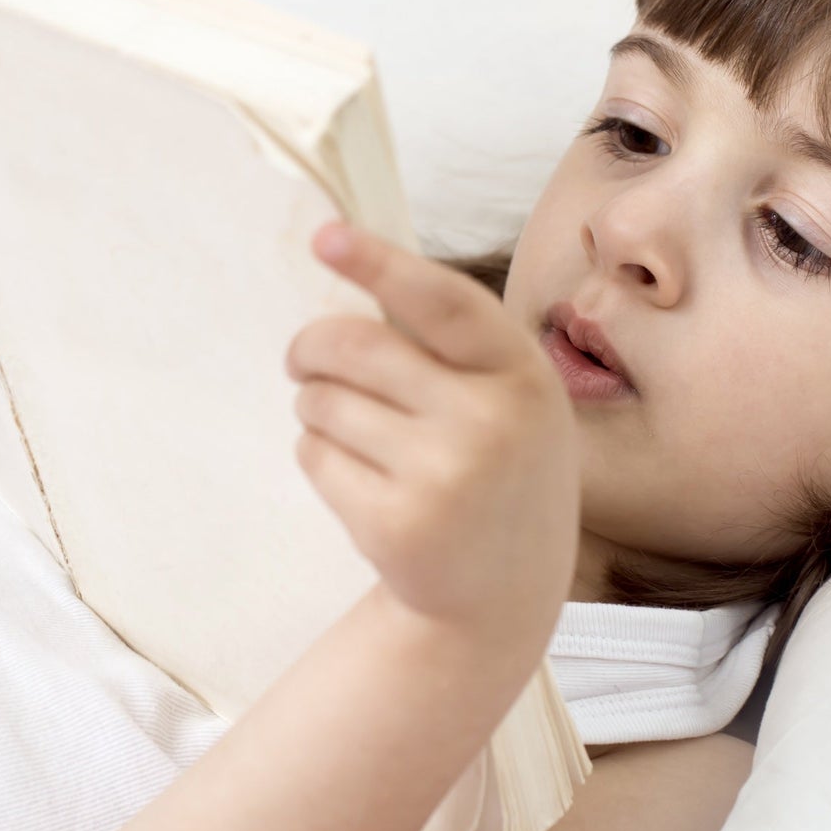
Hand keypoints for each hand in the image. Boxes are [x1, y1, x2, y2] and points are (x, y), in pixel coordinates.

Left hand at [285, 220, 579, 672]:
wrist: (505, 594)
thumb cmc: (500, 474)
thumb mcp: (515, 401)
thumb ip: (456, 347)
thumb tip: (351, 274)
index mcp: (525, 375)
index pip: (442, 301)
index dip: (381, 263)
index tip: (327, 236)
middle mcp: (491, 421)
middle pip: (353, 344)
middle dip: (312, 346)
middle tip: (305, 359)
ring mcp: (444, 477)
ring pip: (322, 400)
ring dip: (319, 407)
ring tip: (362, 438)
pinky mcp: (395, 525)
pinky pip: (313, 456)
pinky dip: (321, 457)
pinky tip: (365, 483)